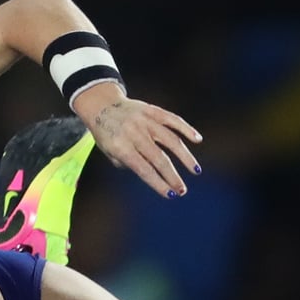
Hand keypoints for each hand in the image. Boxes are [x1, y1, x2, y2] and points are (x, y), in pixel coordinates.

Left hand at [72, 85, 201, 197]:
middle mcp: (134, 133)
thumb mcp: (109, 153)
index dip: (158, 183)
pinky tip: (198, 139)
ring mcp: (145, 120)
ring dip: (185, 156)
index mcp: (121, 147)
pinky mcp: (153, 110)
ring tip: (195, 170)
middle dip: (172, 176)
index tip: (171, 195)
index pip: (143, 169)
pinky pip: (172, 119)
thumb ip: (128, 164)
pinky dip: (186, 129)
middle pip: (159, 158)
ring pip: (170, 139)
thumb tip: (151, 173)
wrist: (101, 104)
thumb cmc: (106, 134)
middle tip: (183, 190)